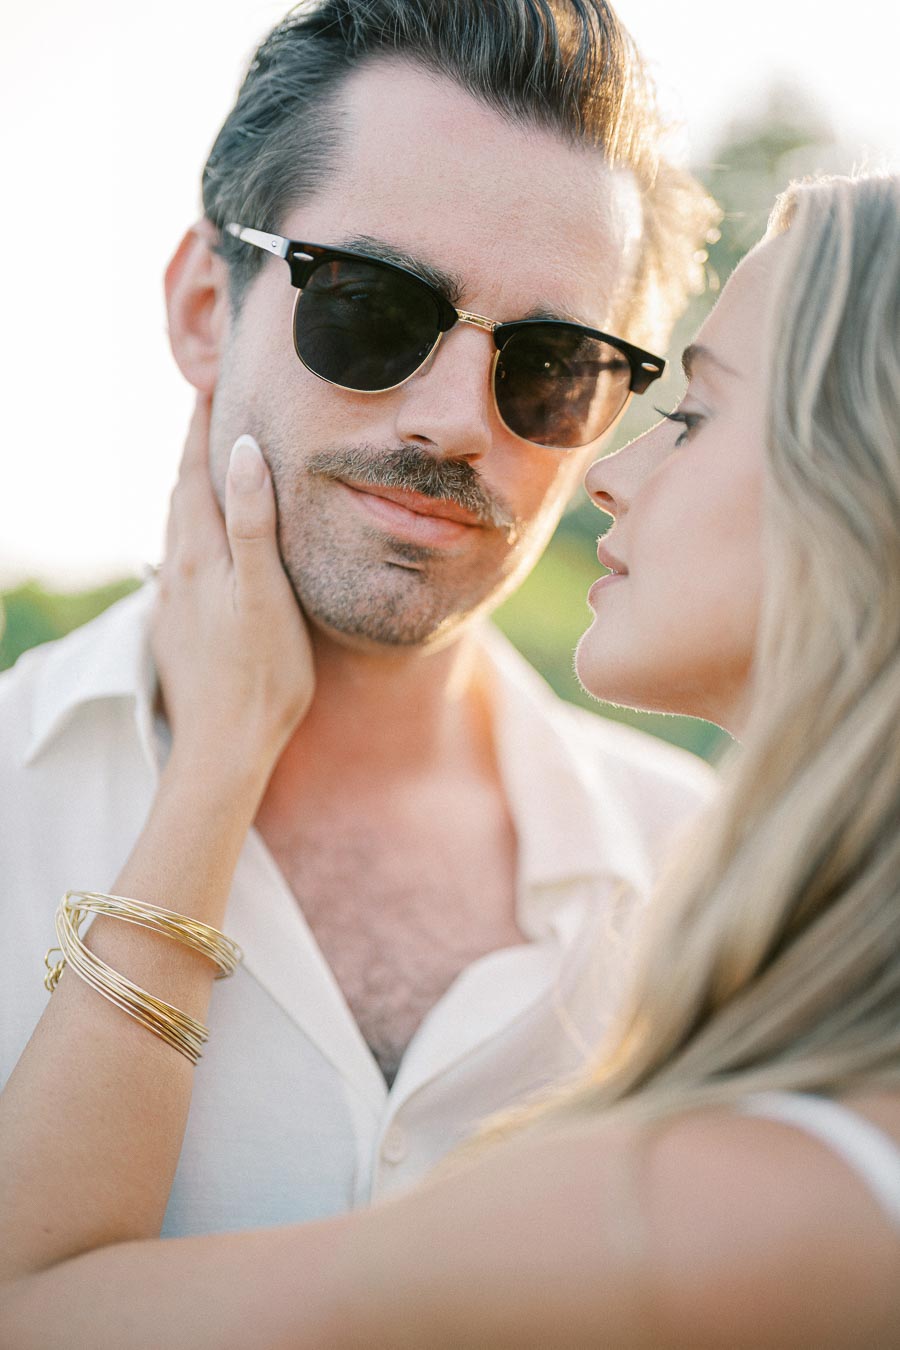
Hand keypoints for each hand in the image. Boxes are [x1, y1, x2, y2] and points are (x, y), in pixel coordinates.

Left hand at [151, 394, 314, 784]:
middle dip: (194, 448)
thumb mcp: (266, 595)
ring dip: (191, 489)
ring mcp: (173, 599)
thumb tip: (242, 452)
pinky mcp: (177, 625)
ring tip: (211, 466)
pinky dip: (193, 529)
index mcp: (199, 554)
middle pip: (181, 492)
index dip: (202, 424)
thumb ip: (252, 523)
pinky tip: (206, 542)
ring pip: (178, 526)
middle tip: (213, 412)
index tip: (212, 383)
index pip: (195, 471)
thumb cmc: (261, 675)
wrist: (224, 747)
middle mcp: (177, 569)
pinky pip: (181, 557)